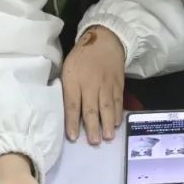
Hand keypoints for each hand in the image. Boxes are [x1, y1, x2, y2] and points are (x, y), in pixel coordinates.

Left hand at [62, 26, 125, 143]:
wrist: (105, 41)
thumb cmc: (81, 57)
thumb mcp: (67, 69)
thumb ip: (67, 89)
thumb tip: (65, 111)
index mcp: (74, 79)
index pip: (73, 103)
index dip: (72, 121)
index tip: (73, 137)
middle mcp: (91, 83)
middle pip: (92, 107)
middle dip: (93, 126)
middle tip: (94, 142)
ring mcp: (107, 84)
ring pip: (107, 106)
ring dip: (107, 123)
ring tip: (108, 137)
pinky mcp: (118, 84)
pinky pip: (118, 101)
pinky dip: (118, 113)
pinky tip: (116, 124)